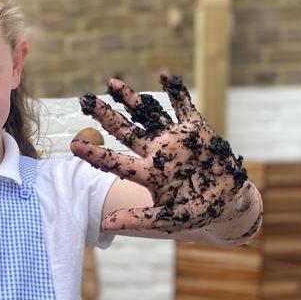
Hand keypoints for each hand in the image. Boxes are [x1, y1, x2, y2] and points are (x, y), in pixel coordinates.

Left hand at [71, 71, 255, 234]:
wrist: (228, 203)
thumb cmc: (195, 213)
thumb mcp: (167, 219)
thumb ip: (138, 219)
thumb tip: (105, 225)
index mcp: (147, 173)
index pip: (115, 162)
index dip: (95, 154)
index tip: (73, 145)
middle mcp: (156, 152)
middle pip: (125, 131)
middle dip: (106, 115)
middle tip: (85, 100)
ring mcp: (174, 139)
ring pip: (148, 114)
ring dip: (131, 99)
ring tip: (111, 83)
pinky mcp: (196, 129)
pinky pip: (184, 106)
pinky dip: (176, 91)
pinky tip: (164, 74)